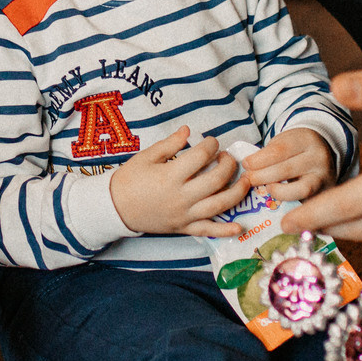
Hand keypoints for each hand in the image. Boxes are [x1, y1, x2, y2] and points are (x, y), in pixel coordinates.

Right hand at [109, 125, 248, 236]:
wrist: (115, 207)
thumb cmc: (130, 180)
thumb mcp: (147, 157)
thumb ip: (170, 144)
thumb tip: (188, 130)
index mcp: (171, 176)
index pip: (200, 157)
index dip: (210, 145)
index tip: (211, 142)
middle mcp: (181, 197)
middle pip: (215, 180)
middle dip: (228, 165)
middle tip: (228, 157)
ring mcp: (184, 214)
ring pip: (218, 205)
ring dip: (236, 192)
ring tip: (245, 180)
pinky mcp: (184, 228)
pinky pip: (208, 231)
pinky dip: (225, 230)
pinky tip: (239, 226)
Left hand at [240, 127, 335, 207]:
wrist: (324, 155)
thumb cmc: (296, 150)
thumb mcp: (285, 143)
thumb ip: (269, 155)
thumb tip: (247, 172)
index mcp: (306, 140)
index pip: (279, 150)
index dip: (259, 159)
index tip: (246, 165)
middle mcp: (318, 158)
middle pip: (286, 169)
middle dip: (262, 176)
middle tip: (248, 180)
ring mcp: (323, 177)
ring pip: (300, 189)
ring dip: (277, 192)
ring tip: (266, 190)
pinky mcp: (324, 194)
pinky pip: (306, 203)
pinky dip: (290, 204)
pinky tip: (278, 201)